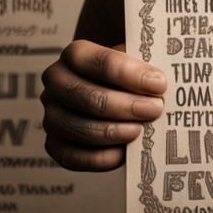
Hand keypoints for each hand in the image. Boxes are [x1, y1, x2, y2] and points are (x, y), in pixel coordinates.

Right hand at [41, 40, 166, 170]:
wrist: (111, 89)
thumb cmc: (126, 73)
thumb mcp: (133, 58)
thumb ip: (143, 63)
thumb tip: (160, 81)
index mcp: (75, 54)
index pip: (98, 61)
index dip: (129, 74)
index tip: (159, 84)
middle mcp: (56, 82)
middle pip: (87, 96)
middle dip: (125, 105)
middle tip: (155, 109)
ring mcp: (52, 114)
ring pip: (79, 127)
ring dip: (113, 131)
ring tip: (140, 131)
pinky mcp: (54, 144)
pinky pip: (71, 156)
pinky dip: (98, 158)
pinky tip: (122, 154)